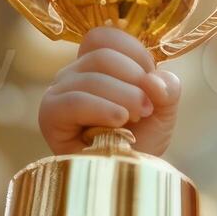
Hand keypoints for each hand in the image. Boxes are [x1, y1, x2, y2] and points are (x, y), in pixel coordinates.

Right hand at [38, 26, 180, 156]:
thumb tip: (154, 80)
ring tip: (136, 118)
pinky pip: (74, 100)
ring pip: (91, 77)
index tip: (151, 84)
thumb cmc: (140, 141)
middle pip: (102, 55)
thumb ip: (167, 87)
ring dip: (124, 97)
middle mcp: (73, 74)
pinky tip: (119, 122)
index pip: (107, 37)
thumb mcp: (164, 110)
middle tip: (147, 108)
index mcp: (97, 65)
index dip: (135, 54)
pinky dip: (102, 108)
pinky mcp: (50, 116)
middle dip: (134, 79)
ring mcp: (58, 93)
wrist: (127, 178)